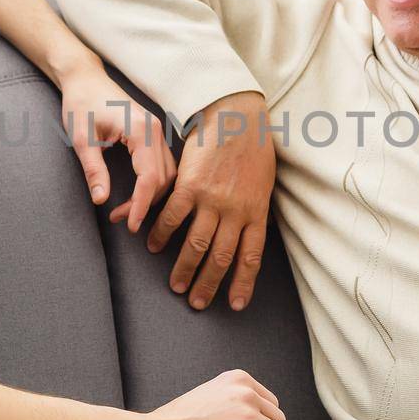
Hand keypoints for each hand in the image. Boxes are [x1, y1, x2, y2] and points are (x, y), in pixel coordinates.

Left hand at [58, 65, 175, 229]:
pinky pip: (164, 165)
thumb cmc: (80, 104)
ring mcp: (158, 131)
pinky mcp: (154, 133)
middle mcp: (156, 130)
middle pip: (162, 179)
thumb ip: (93, 170)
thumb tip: (101, 200)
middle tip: (119, 219)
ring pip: (168, 174)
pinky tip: (137, 195)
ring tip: (125, 211)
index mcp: (141, 130)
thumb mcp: (81, 140)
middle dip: (144, 204)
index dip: (142, 205)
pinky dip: (154, 184)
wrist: (85, 78)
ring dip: (150, 196)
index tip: (131, 225)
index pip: (150, 177)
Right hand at [146, 92, 276, 310]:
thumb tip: (253, 231)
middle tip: (195, 302)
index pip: (250, 257)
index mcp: (256, 212)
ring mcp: (213, 200)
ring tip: (175, 285)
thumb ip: (255, 210)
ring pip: (196, 245)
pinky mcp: (190, 185)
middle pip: (221, 258)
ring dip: (184, 268)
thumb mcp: (264, 182)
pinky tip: (154, 245)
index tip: (233, 304)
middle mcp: (236, 211)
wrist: (237, 115)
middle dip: (208, 285)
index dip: (242, 283)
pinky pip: (173, 217)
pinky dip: (162, 234)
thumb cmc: (253, 146)